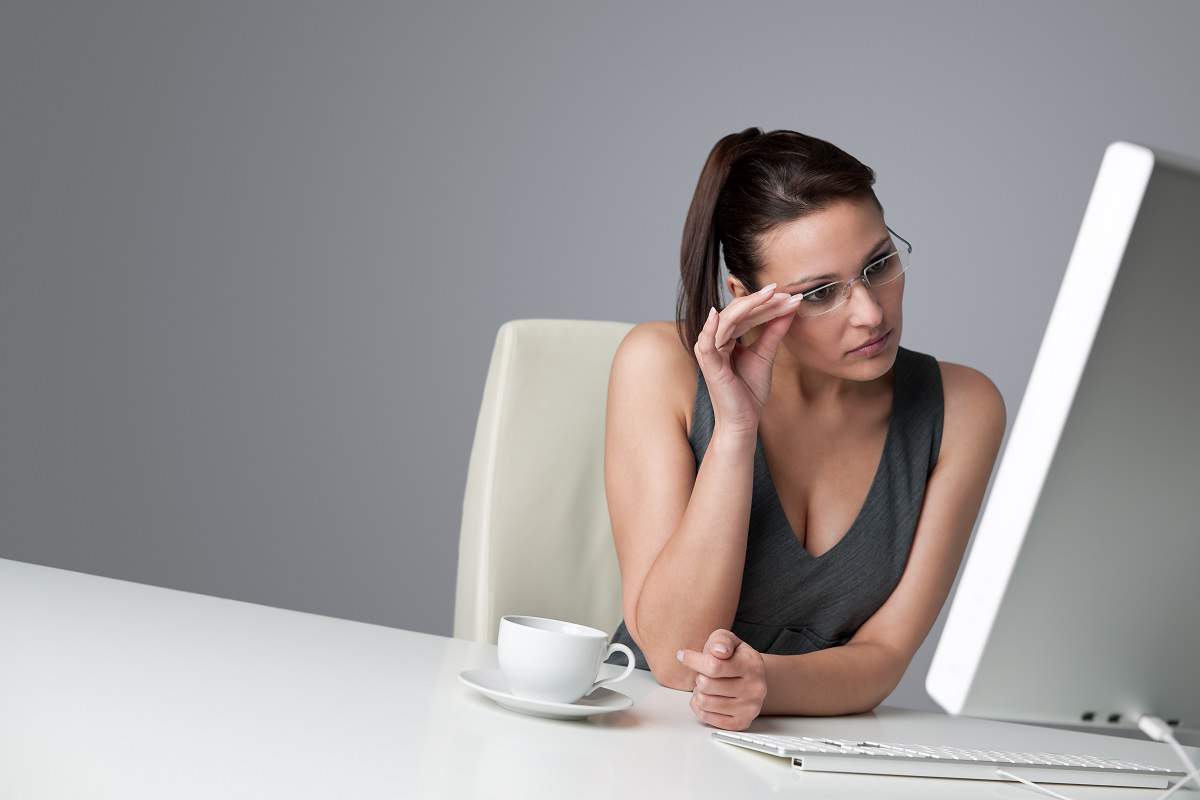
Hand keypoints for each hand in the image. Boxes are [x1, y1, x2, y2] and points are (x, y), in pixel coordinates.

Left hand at [676, 628, 766, 730]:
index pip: (713, 666)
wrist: (752, 678)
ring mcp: (749, 708)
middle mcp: (755, 688)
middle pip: (706, 685)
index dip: (693, 660)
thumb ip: (721, 640)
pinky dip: (700, 707)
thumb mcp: (728, 640)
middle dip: (699, 677)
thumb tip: (718, 651)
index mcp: (752, 664)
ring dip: (699, 693)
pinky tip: (709, 698)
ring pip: (704, 702)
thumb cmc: (735, 658)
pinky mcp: (741, 723)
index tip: (683, 656)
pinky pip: (707, 717)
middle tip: (704, 674)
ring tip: (707, 686)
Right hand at [694, 284, 803, 435]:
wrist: (744, 419)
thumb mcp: (765, 354)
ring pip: (727, 320)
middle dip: (761, 300)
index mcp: (727, 337)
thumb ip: (774, 331)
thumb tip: (790, 308)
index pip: (746, 313)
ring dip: (749, 306)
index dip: (767, 303)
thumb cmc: (749, 390)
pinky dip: (710, 328)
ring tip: (770, 295)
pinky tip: (717, 313)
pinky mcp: (708, 364)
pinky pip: (706, 343)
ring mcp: (710, 351)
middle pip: (737, 312)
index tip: (791, 296)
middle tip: (783, 291)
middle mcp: (716, 340)